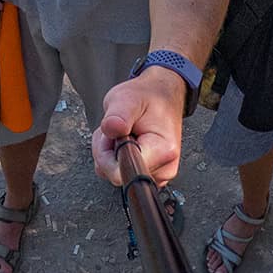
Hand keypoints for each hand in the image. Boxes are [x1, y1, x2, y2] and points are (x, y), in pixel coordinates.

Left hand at [91, 68, 185, 187]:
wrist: (162, 97)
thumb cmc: (148, 96)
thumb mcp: (127, 98)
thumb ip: (118, 114)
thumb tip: (110, 128)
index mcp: (162, 150)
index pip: (124, 173)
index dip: (108, 154)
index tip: (113, 135)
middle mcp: (164, 167)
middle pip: (117, 176)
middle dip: (107, 151)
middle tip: (117, 129)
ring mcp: (159, 174)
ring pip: (117, 176)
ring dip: (110, 154)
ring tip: (121, 133)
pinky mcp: (152, 174)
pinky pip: (122, 175)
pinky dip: (116, 158)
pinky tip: (124, 142)